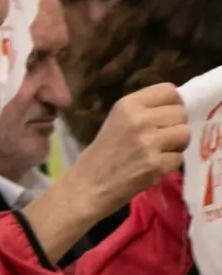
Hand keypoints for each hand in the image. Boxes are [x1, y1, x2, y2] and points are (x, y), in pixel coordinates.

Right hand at [68, 83, 188, 216]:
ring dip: (176, 144)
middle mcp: (140, 119)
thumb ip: (145, 110)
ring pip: (185, 134)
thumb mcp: (118, 120)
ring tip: (159, 151)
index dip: (172, 103)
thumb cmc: (103, 151)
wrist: (90, 184)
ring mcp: (149, 142)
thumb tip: (176, 107)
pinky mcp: (156, 164)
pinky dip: (169, 164)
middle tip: (160, 138)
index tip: (165, 116)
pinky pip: (179, 158)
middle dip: (175, 126)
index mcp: (128, 104)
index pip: (168, 90)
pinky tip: (153, 166)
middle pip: (181, 113)